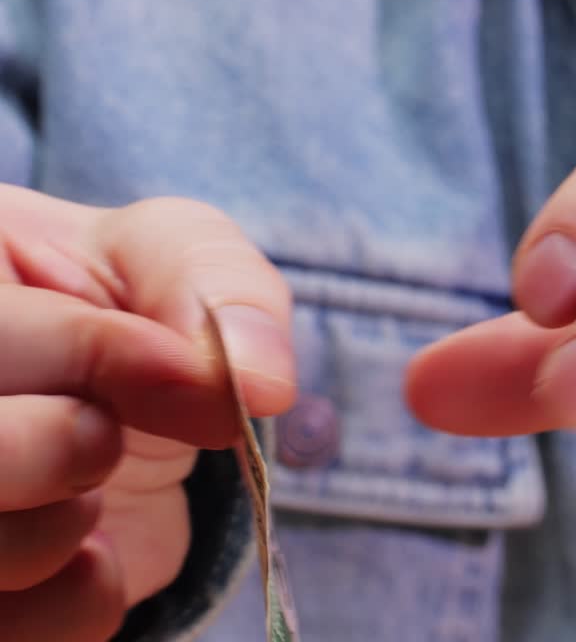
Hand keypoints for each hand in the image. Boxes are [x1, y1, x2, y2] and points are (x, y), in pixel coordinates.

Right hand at [0, 186, 293, 640]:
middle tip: (106, 433)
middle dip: (63, 447)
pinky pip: (13, 629)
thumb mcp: (178, 262)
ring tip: (89, 480)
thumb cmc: (131, 312)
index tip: (181, 372)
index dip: (96, 355)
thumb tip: (260, 381)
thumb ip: (218, 288)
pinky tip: (89, 546)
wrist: (127, 404)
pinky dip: (82, 597)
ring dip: (68, 526)